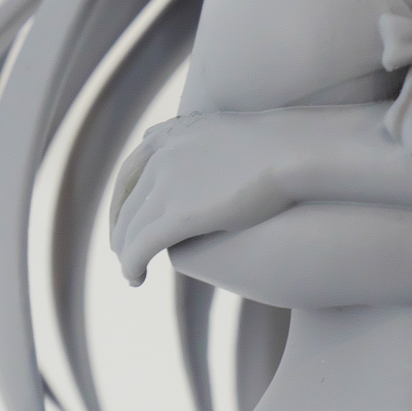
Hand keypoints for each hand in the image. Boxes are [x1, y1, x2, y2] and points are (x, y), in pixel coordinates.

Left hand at [109, 111, 297, 285]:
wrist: (290, 151)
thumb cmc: (278, 145)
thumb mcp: (233, 134)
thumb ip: (210, 146)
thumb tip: (218, 154)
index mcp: (172, 134)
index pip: (131, 169)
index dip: (123, 197)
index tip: (124, 215)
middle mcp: (162, 157)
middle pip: (127, 200)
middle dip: (120, 227)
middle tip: (121, 249)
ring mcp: (167, 186)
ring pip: (130, 227)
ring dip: (126, 252)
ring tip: (130, 269)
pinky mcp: (177, 215)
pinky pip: (141, 245)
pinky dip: (131, 263)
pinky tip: (134, 277)